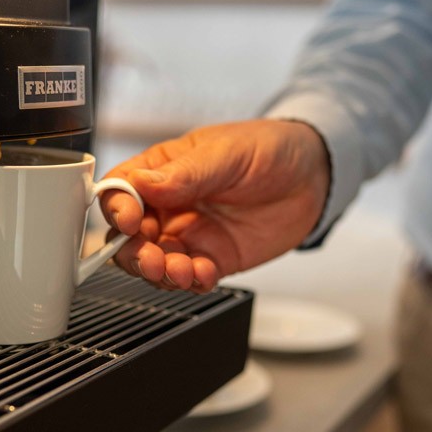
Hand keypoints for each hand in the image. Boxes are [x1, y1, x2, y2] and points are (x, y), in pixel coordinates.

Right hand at [100, 119, 330, 291]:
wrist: (314, 174)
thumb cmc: (268, 149)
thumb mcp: (226, 153)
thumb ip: (184, 173)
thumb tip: (141, 184)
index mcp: (161, 171)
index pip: (121, 191)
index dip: (117, 209)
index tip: (130, 221)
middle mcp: (168, 206)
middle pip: (128, 237)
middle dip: (134, 253)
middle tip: (152, 259)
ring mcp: (189, 235)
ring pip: (155, 263)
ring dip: (161, 273)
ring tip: (181, 271)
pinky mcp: (213, 258)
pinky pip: (190, 277)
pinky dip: (191, 282)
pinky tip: (204, 274)